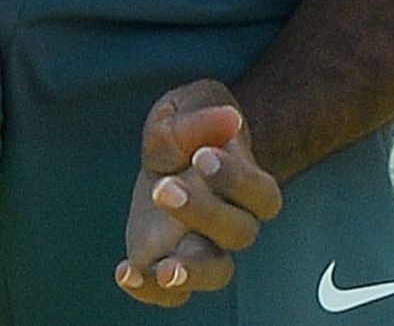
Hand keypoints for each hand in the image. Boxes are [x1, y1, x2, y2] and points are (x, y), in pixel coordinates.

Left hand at [115, 82, 281, 306]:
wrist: (173, 148)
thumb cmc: (190, 123)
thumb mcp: (188, 105)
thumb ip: (200, 118)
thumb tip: (229, 121)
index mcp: (247, 181)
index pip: (262, 195)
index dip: (238, 181)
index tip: (202, 155)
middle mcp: (233, 219)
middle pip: (239, 233)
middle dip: (204, 212)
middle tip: (164, 187)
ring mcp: (202, 245)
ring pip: (216, 272)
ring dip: (193, 271)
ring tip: (166, 267)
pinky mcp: (169, 262)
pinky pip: (171, 295)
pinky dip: (149, 291)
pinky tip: (126, 272)